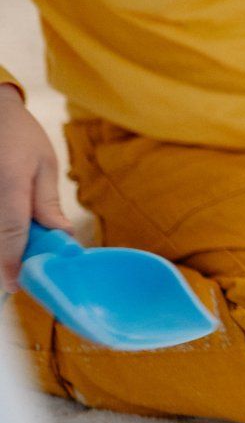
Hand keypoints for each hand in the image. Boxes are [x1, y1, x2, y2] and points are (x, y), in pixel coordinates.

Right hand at [0, 86, 69, 292]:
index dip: (12, 264)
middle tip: (17, 274)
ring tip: (13, 250)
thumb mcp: (43, 164)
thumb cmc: (18, 136)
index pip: (11, 234)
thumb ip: (47, 203)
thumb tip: (61, 237)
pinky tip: (4, 235)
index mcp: (10, 186)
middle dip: (5, 259)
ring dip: (0, 244)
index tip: (15, 286)